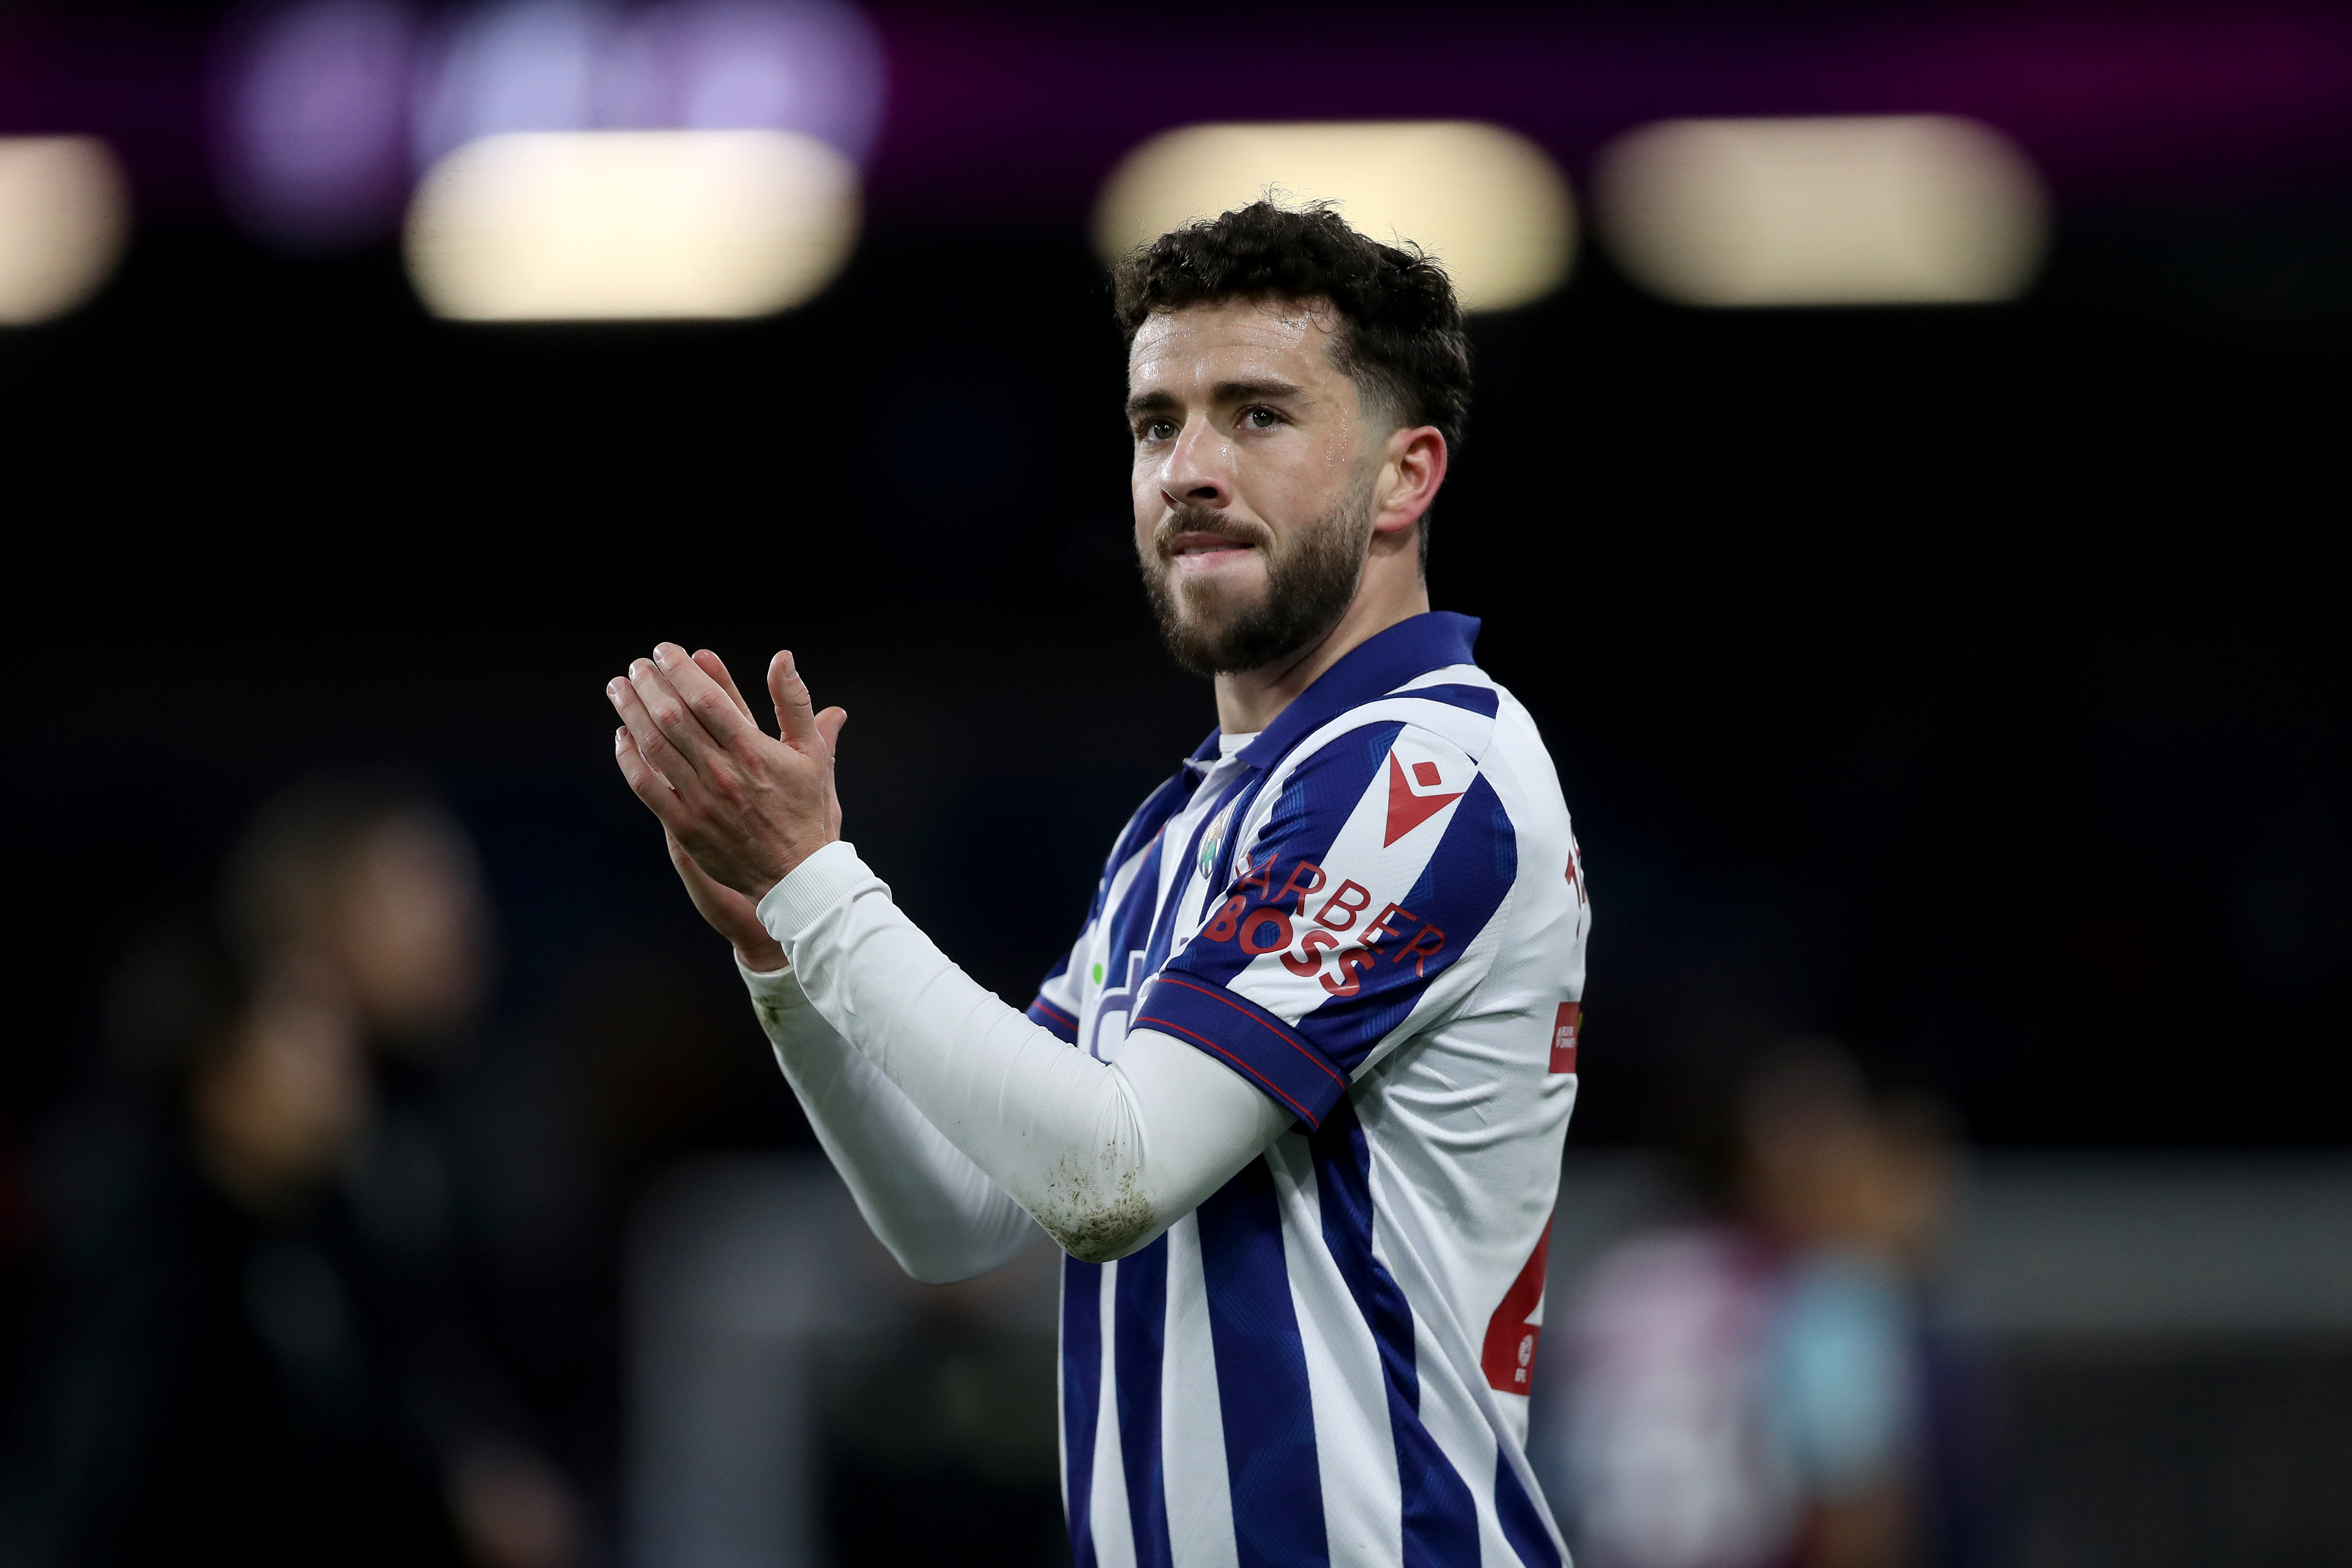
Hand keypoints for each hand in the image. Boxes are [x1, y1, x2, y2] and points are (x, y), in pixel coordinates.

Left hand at [609, 644, 846, 906]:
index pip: (706, 697)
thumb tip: (782, 658)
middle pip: (673, 716)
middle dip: (649, 684)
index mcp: (753, 750)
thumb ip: (795, 703)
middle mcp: (723, 772)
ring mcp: (700, 800)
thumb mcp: (812, 752)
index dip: (679, 669)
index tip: (664, 651)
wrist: (795, 873)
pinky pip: (646, 785)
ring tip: (619, 689)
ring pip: (654, 746)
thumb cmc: (805, 808)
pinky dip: (629, 757)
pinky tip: (622, 737)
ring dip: (631, 712)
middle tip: (637, 666)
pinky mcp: (684, 826)